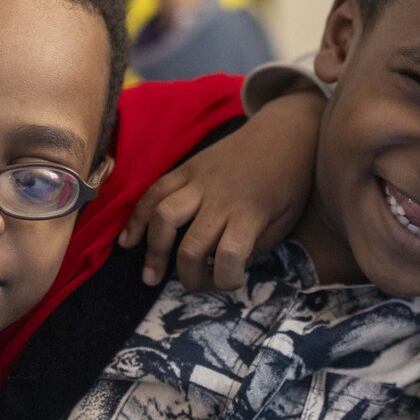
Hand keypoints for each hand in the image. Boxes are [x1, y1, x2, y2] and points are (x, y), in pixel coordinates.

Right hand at [117, 90, 323, 289]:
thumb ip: (257, 246)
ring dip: (153, 251)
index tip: (231, 282)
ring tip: (150, 277)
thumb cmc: (291, 181)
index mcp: (251, 213)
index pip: (229, 256)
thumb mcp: (287, 219)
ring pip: (163, 217)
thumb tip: (225, 265)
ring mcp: (199, 180)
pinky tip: (128, 242)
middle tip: (192, 287)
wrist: (285, 132)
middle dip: (189, 277)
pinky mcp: (187, 168)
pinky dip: (137, 218)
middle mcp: (220, 198)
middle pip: (190, 246)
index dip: (226, 280)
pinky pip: (154, 192)